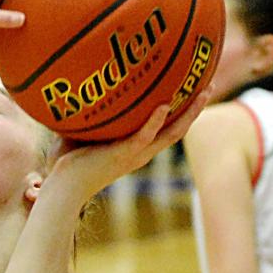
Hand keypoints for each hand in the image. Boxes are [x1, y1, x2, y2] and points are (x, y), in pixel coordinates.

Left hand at [45, 86, 213, 205]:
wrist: (62, 188)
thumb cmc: (66, 163)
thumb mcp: (81, 132)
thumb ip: (88, 114)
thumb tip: (79, 87)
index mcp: (135, 149)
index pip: (166, 128)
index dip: (181, 111)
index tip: (192, 91)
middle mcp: (141, 153)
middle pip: (178, 128)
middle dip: (195, 107)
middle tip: (210, 85)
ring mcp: (134, 155)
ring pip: (171, 132)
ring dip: (188, 112)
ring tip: (202, 91)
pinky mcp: (122, 155)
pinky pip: (143, 136)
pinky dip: (155, 121)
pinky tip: (164, 105)